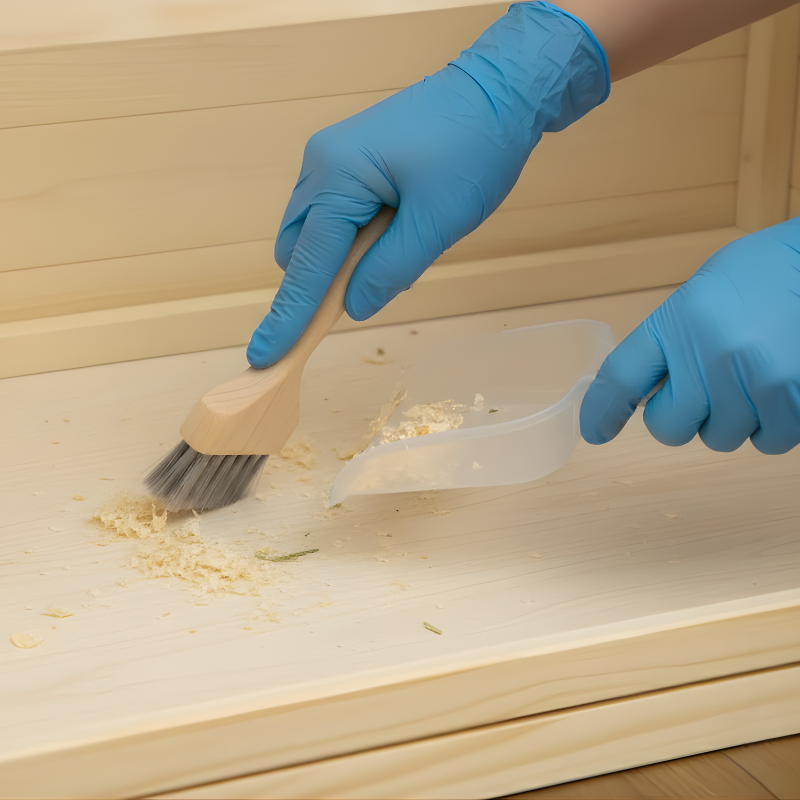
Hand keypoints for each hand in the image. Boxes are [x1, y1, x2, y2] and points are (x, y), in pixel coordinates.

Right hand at [247, 1, 608, 367]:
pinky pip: (335, 216)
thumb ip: (390, 271)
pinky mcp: (349, 161)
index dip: (290, 314)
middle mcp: (321, 164)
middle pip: (298, 248)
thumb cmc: (473, 147)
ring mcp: (332, 159)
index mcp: (337, 174)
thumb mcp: (436, 222)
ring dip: (341, 261)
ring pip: (315, 233)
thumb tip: (354, 307)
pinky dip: (353, 241)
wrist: (500, 90)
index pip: (307, 262)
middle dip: (321, 282)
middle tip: (369, 293)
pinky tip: (393, 234)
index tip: (265, 354)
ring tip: (398, 250)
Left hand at [581, 218, 799, 453]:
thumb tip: (644, 393)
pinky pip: (770, 441)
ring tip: (754, 377)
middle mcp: (711, 353)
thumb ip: (671, 341)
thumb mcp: (703, 294)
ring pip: (723, 439)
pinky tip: (782, 386)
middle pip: (670, 428)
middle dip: (684, 417)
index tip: (596, 430)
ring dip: (734, 419)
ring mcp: (756, 380)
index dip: (603, 411)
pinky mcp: (796, 401)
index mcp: (680, 319)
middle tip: (707, 390)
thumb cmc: (767, 275)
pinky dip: (773, 423)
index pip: (622, 377)